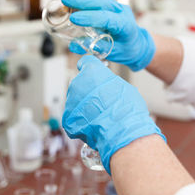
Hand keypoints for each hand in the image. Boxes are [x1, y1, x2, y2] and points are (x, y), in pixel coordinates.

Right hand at [61, 0, 155, 70]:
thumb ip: (96, 48)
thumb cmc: (127, 50)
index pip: (107, 18)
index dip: (90, 18)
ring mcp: (117, 7)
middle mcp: (122, 12)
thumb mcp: (114, 53)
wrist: (138, 44)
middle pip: (101, 3)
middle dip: (82, 0)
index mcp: (125, 25)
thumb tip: (74, 45)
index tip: (74, 19)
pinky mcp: (111, 5)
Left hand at [62, 55, 165, 173]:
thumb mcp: (123, 86)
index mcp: (91, 71)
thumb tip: (106, 85)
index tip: (93, 76)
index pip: (86, 63)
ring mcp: (71, 101)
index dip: (91, 70)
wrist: (121, 131)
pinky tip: (94, 126)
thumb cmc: (126, 108)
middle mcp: (77, 83)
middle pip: (80, 84)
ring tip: (100, 117)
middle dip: (88, 92)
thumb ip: (108, 82)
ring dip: (85, 108)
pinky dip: (82, 122)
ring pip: (76, 102)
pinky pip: (74, 118)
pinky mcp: (68, 118)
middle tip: (101, 103)